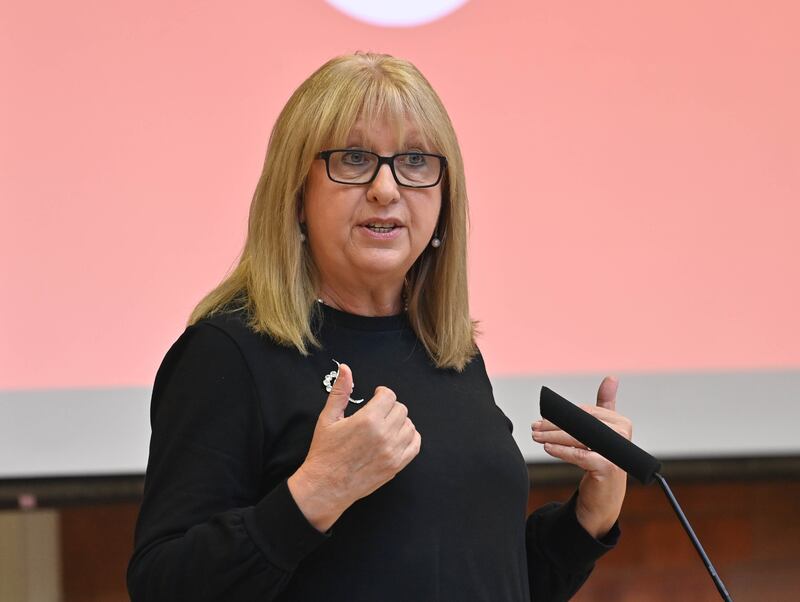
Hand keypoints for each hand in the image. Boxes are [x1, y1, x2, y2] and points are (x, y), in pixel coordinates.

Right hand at [288, 364, 420, 531]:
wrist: (325, 486)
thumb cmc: (325, 452)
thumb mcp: (328, 418)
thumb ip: (340, 392)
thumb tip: (345, 369)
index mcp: (367, 420)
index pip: (388, 396)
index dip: (382, 393)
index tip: (376, 396)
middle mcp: (383, 435)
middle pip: (401, 409)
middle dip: (390, 407)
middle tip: (378, 412)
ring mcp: (392, 452)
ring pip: (409, 425)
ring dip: (400, 422)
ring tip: (386, 425)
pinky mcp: (396, 465)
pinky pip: (414, 445)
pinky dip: (410, 438)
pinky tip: (397, 437)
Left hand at [531, 376, 631, 537]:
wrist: (603, 497)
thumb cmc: (601, 460)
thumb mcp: (603, 431)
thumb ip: (605, 405)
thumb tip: (611, 377)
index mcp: (621, 423)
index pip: (586, 413)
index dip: (564, 414)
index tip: (543, 416)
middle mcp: (622, 436)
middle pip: (581, 425)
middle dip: (554, 425)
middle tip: (534, 426)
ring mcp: (616, 453)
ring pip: (577, 439)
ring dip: (552, 437)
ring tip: (536, 436)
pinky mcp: (607, 468)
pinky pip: (579, 455)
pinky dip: (561, 451)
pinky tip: (547, 447)